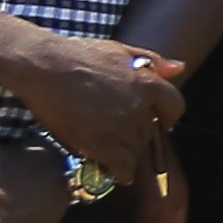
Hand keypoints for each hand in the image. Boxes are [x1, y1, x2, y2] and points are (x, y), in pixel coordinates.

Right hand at [16, 34, 184, 180]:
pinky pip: (123, 167)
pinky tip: (116, 172)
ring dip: (126, 153)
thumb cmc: (77, 54)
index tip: (159, 121)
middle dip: (136, 133)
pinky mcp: (103, 144)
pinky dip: (121, 172)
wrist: (44, 67)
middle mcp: (141, 107)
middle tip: (117, 133)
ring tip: (109, 150)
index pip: (175, 106)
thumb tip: (178, 68)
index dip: (167, 116)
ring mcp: (123, 127)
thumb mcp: (120, 50)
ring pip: (136, 149)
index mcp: (148, 83)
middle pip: (150, 131)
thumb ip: (153, 61)